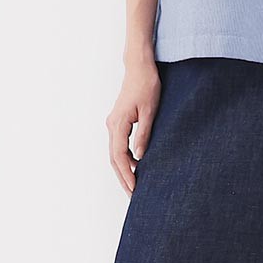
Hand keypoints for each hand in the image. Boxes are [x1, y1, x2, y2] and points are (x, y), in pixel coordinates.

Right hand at [105, 62, 161, 196]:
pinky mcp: (119, 120)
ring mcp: (114, 123)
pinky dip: (125, 158)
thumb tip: (139, 157)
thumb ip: (144, 134)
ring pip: (115, 153)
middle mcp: (112, 125)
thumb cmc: (146, 84)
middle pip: (114, 158)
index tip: (135, 189)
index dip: (127, 175)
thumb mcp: (150, 110)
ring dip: (124, 169)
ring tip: (134, 185)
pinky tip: (136, 165)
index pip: (120, 157)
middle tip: (133, 196)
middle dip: (123, 178)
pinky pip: (119, 144)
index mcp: (118, 124)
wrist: (139, 66)